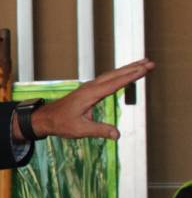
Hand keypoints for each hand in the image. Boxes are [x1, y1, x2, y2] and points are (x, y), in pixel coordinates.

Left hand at [14, 58, 153, 140]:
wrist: (46, 118)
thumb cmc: (61, 123)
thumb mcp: (80, 130)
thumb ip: (99, 131)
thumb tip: (117, 134)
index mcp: (90, 94)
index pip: (114, 83)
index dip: (130, 76)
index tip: (144, 69)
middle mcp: (90, 87)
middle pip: (115, 74)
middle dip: (133, 68)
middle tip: (150, 63)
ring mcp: (89, 87)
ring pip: (111, 74)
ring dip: (127, 69)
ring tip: (143, 63)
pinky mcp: (88, 90)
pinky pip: (107, 78)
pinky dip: (119, 74)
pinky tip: (126, 73)